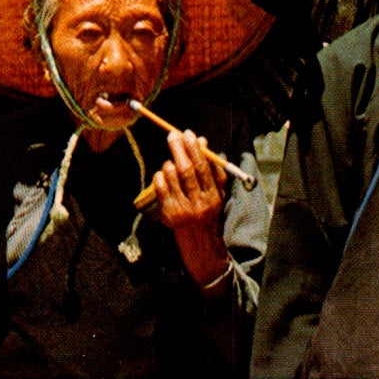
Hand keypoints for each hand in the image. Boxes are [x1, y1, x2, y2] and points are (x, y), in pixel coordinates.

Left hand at [150, 129, 230, 291]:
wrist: (201, 244)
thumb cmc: (209, 211)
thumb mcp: (218, 192)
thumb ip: (213, 169)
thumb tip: (204, 143)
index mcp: (213, 195)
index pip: (204, 168)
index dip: (196, 149)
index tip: (190, 134)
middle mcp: (198, 203)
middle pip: (187, 170)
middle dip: (179, 149)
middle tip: (173, 134)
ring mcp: (182, 209)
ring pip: (173, 178)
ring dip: (170, 163)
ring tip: (171, 158)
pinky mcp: (169, 214)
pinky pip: (161, 188)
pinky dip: (160, 176)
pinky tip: (162, 173)